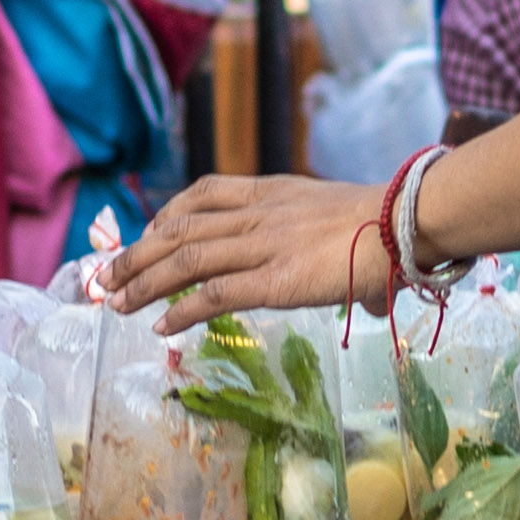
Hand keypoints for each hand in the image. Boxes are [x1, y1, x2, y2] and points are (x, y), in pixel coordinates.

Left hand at [109, 169, 400, 328]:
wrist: (408, 221)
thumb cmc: (391, 223)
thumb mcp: (340, 216)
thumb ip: (329, 244)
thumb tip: (364, 292)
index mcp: (273, 191)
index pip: (204, 194)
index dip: (167, 215)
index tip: (148, 235)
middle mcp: (259, 214)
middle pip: (179, 228)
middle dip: (139, 253)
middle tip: (110, 277)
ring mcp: (264, 246)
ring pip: (185, 260)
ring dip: (145, 283)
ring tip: (118, 303)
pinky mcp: (275, 281)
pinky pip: (213, 294)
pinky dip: (180, 311)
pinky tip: (162, 327)